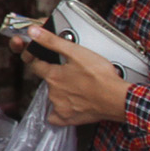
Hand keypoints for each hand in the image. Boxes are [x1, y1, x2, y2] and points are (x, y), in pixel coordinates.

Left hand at [9, 24, 129, 125]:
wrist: (116, 98)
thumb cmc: (100, 76)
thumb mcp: (76, 51)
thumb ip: (52, 41)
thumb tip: (33, 32)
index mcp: (53, 75)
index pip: (36, 66)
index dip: (40, 61)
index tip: (45, 60)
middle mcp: (53, 92)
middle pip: (47, 82)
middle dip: (56, 77)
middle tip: (72, 74)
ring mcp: (60, 106)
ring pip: (53, 97)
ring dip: (61, 92)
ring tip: (77, 87)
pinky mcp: (69, 118)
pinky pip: (56, 117)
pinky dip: (60, 112)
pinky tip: (70, 105)